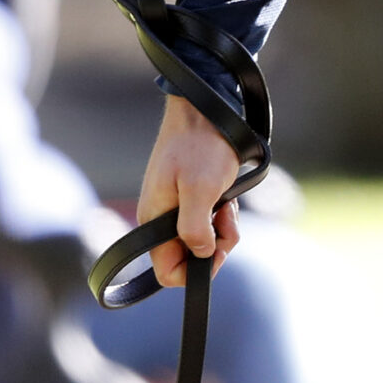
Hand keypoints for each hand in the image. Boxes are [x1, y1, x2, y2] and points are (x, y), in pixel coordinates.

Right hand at [136, 95, 243, 287]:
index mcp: (154, 222)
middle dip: (214, 247)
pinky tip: (228, 199)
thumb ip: (196, 227)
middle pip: (189, 257)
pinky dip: (223, 216)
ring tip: (228, 206)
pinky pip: (209, 222)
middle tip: (227, 221)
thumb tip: (201, 253)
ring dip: (222, 229)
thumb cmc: (200, 146)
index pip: (167, 272)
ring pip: (202, 240)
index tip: (217, 251)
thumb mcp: (200, 189)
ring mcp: (177, 209)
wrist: (205, 110)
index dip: (194, 272)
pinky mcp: (192, 198)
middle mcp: (162, 219)